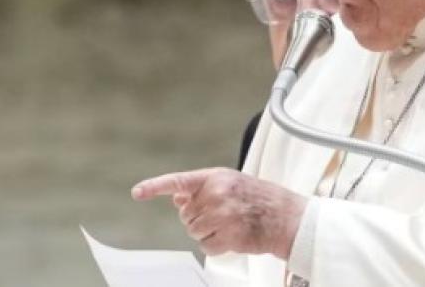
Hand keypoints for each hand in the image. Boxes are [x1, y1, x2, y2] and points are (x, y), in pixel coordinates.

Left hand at [132, 167, 306, 258]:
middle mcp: (217, 194)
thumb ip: (203, 188)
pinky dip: (216, 246)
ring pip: (194, 232)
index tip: (137, 192)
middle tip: (224, 215)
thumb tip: (177, 198)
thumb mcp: (232, 183)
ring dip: (208, 233)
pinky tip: (232, 236)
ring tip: (230, 225)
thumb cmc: (261, 199)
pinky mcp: (228, 235)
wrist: (287, 217)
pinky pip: (206, 246)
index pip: (179, 181)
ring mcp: (223, 215)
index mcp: (217, 177)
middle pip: (186, 215)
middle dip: (200, 218)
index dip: (155, 186)